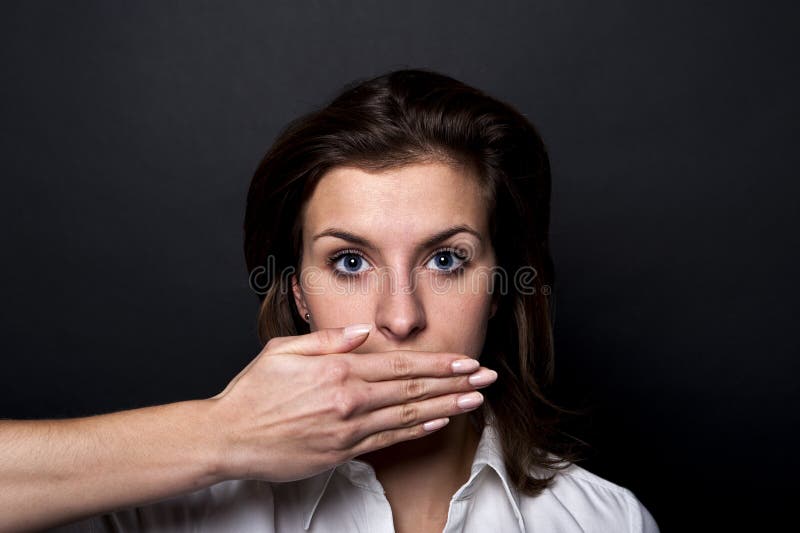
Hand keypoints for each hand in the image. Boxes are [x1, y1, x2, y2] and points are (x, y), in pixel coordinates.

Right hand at [206, 324, 496, 481]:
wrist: (228, 437)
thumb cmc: (252, 392)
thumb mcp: (283, 350)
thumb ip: (327, 340)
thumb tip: (361, 332)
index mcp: (338, 371)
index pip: (401, 364)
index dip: (439, 362)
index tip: (466, 360)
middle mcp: (349, 401)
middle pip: (413, 389)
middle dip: (455, 383)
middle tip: (487, 379)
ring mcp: (348, 430)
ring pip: (408, 415)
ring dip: (446, 407)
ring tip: (475, 401)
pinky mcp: (342, 453)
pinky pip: (388, 441)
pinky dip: (416, 431)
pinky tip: (439, 423)